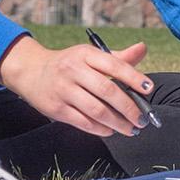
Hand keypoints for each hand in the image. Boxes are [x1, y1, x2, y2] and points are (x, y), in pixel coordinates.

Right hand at [0, 35, 151, 136]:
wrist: (32, 71)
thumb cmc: (69, 64)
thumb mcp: (90, 55)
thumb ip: (118, 57)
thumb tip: (142, 49)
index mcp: (85, 54)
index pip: (114, 65)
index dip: (134, 77)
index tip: (148, 89)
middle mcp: (73, 70)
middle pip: (107, 91)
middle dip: (128, 107)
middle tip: (142, 118)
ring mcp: (64, 90)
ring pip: (96, 110)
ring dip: (117, 122)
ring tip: (130, 128)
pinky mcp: (56, 108)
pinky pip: (83, 122)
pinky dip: (101, 129)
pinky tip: (111, 130)